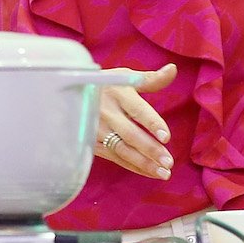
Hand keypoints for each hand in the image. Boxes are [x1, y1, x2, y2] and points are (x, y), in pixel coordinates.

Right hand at [95, 63, 177, 179]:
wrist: (70, 92)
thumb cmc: (106, 84)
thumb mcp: (125, 76)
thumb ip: (151, 79)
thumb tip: (173, 69)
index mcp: (117, 93)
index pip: (137, 110)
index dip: (152, 123)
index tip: (166, 137)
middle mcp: (106, 112)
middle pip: (130, 134)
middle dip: (150, 150)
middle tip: (169, 163)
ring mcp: (97, 129)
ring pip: (122, 150)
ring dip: (143, 163)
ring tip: (164, 173)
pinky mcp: (92, 142)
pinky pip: (115, 157)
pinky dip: (133, 166)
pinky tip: (149, 172)